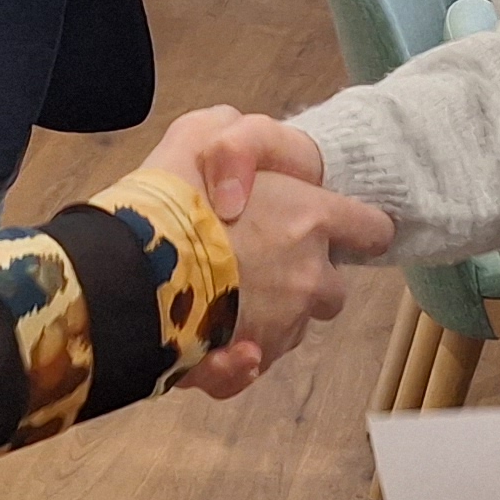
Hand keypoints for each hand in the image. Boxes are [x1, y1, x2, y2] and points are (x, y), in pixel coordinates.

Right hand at [135, 109, 377, 397]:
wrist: (127, 271)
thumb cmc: (165, 200)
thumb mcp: (195, 135)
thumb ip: (229, 136)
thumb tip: (238, 156)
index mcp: (312, 219)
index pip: (372, 229)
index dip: (357, 229)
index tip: (333, 230)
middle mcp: (310, 276)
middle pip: (332, 289)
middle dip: (304, 281)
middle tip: (254, 265)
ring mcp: (284, 324)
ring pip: (292, 327)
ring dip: (266, 316)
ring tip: (216, 298)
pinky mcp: (252, 361)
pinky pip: (255, 365)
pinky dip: (235, 359)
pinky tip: (206, 341)